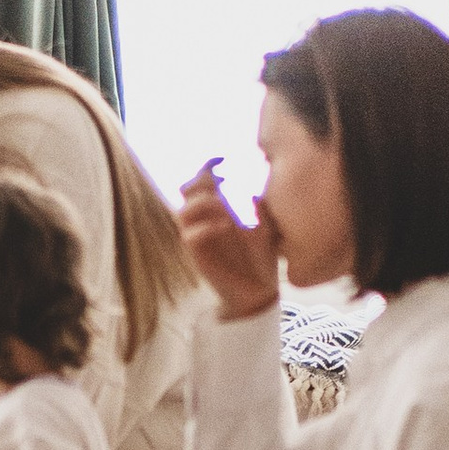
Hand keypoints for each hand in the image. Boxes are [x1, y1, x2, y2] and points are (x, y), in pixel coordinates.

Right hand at [178, 158, 281, 323]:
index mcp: (220, 207)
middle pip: (186, 189)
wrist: (258, 289)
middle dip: (201, 182)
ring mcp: (200, 236)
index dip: (208, 165)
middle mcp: (205, 219)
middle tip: (220, 186)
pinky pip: (189, 236)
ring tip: (225, 211)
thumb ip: (260, 207)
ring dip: (203, 205)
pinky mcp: (198, 255)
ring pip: (181, 211)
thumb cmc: (262, 256)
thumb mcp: (267, 226)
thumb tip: (252, 192)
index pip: (203, 178)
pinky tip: (226, 227)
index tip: (223, 160)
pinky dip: (206, 227)